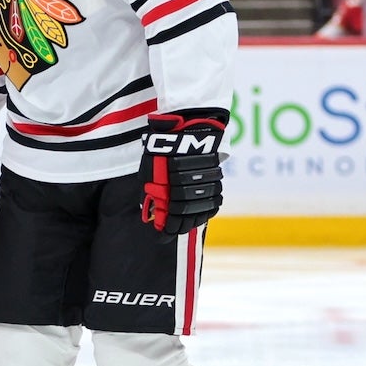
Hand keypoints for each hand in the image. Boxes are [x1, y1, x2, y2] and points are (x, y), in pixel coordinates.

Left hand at [139, 110, 227, 235]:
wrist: (184, 129)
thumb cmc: (162, 150)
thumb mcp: (149, 172)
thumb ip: (151, 193)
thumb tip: (151, 214)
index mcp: (169, 185)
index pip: (171, 217)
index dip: (167, 230)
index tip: (162, 236)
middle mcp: (187, 186)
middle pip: (186, 215)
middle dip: (178, 226)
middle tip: (172, 231)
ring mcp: (203, 182)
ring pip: (202, 210)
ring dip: (192, 220)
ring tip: (185, 225)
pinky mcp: (216, 178)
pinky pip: (214, 201)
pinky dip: (206, 211)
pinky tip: (199, 214)